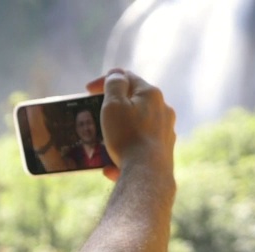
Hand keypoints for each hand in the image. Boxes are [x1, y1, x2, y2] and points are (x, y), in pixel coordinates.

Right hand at [85, 69, 174, 183]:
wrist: (146, 174)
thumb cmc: (127, 136)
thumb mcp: (113, 104)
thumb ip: (114, 85)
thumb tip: (117, 75)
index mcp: (151, 94)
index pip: (127, 77)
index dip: (104, 80)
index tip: (88, 91)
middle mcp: (163, 110)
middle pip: (134, 102)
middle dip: (113, 109)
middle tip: (97, 117)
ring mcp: (165, 132)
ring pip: (137, 127)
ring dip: (119, 133)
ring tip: (104, 145)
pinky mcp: (164, 152)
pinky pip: (140, 148)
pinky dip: (126, 153)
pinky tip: (112, 168)